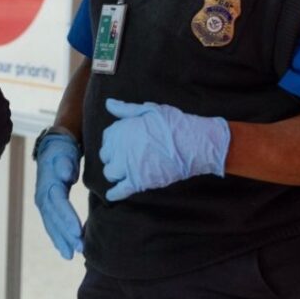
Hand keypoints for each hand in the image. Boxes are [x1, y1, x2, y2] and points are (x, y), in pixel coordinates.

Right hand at [33, 132, 84, 258]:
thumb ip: (65, 163)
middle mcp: (43, 196)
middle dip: (65, 235)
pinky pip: (51, 225)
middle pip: (54, 218)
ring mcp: (43, 203)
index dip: (67, 218)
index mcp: (48, 183)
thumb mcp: (63, 152)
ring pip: (51, 224)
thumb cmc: (61, 151)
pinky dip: (57, 238)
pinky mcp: (47, 207)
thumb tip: (66, 174)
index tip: (78, 231)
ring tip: (71, 255)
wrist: (52, 149)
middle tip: (79, 248)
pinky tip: (64, 250)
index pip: (58, 203)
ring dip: (61, 240)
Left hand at [99, 99, 230, 201]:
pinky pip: (119, 191)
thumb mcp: (149, 110)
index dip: (113, 142)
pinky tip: (112, 195)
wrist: (193, 144)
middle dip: (113, 157)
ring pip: (110, 173)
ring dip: (114, 173)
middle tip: (124, 159)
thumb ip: (126, 109)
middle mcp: (120, 148)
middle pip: (106, 156)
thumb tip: (108, 103)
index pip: (107, 138)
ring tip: (123, 173)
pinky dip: (114, 194)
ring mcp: (128, 166)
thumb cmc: (174, 124)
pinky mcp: (138, 182)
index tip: (120, 145)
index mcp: (121, 129)